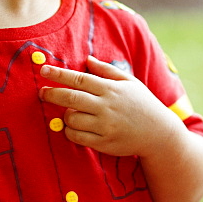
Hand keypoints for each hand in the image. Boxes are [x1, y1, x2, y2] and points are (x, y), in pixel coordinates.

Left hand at [39, 56, 182, 158]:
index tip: (43, 70)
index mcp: (112, 89)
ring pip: (71, 118)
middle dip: (51, 93)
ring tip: (69, 113)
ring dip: (65, 115)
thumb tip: (87, 59)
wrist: (160, 134)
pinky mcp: (104, 142)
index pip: (79, 79)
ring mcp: (105, 126)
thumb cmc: (144, 105)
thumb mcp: (130, 83)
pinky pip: (76, 137)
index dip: (58, 74)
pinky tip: (75, 127)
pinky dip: (70, 131)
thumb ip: (107, 71)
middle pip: (70, 97)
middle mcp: (107, 107)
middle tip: (42, 92)